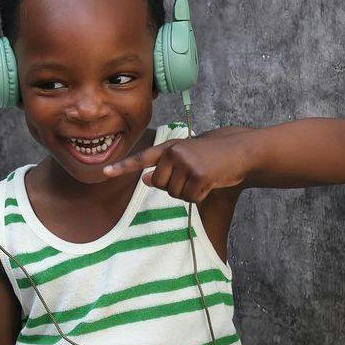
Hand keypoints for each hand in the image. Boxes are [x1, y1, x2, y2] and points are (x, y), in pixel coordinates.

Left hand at [102, 127, 255, 202]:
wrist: (240, 150)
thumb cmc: (211, 156)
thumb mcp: (185, 157)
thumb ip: (163, 167)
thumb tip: (144, 179)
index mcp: (169, 147)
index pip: (142, 158)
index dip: (123, 167)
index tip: (104, 172)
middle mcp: (174, 153)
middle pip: (160, 185)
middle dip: (175, 186)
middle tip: (193, 175)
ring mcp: (186, 163)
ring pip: (175, 193)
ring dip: (189, 192)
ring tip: (203, 176)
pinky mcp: (199, 175)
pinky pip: (190, 197)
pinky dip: (200, 195)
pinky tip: (210, 182)